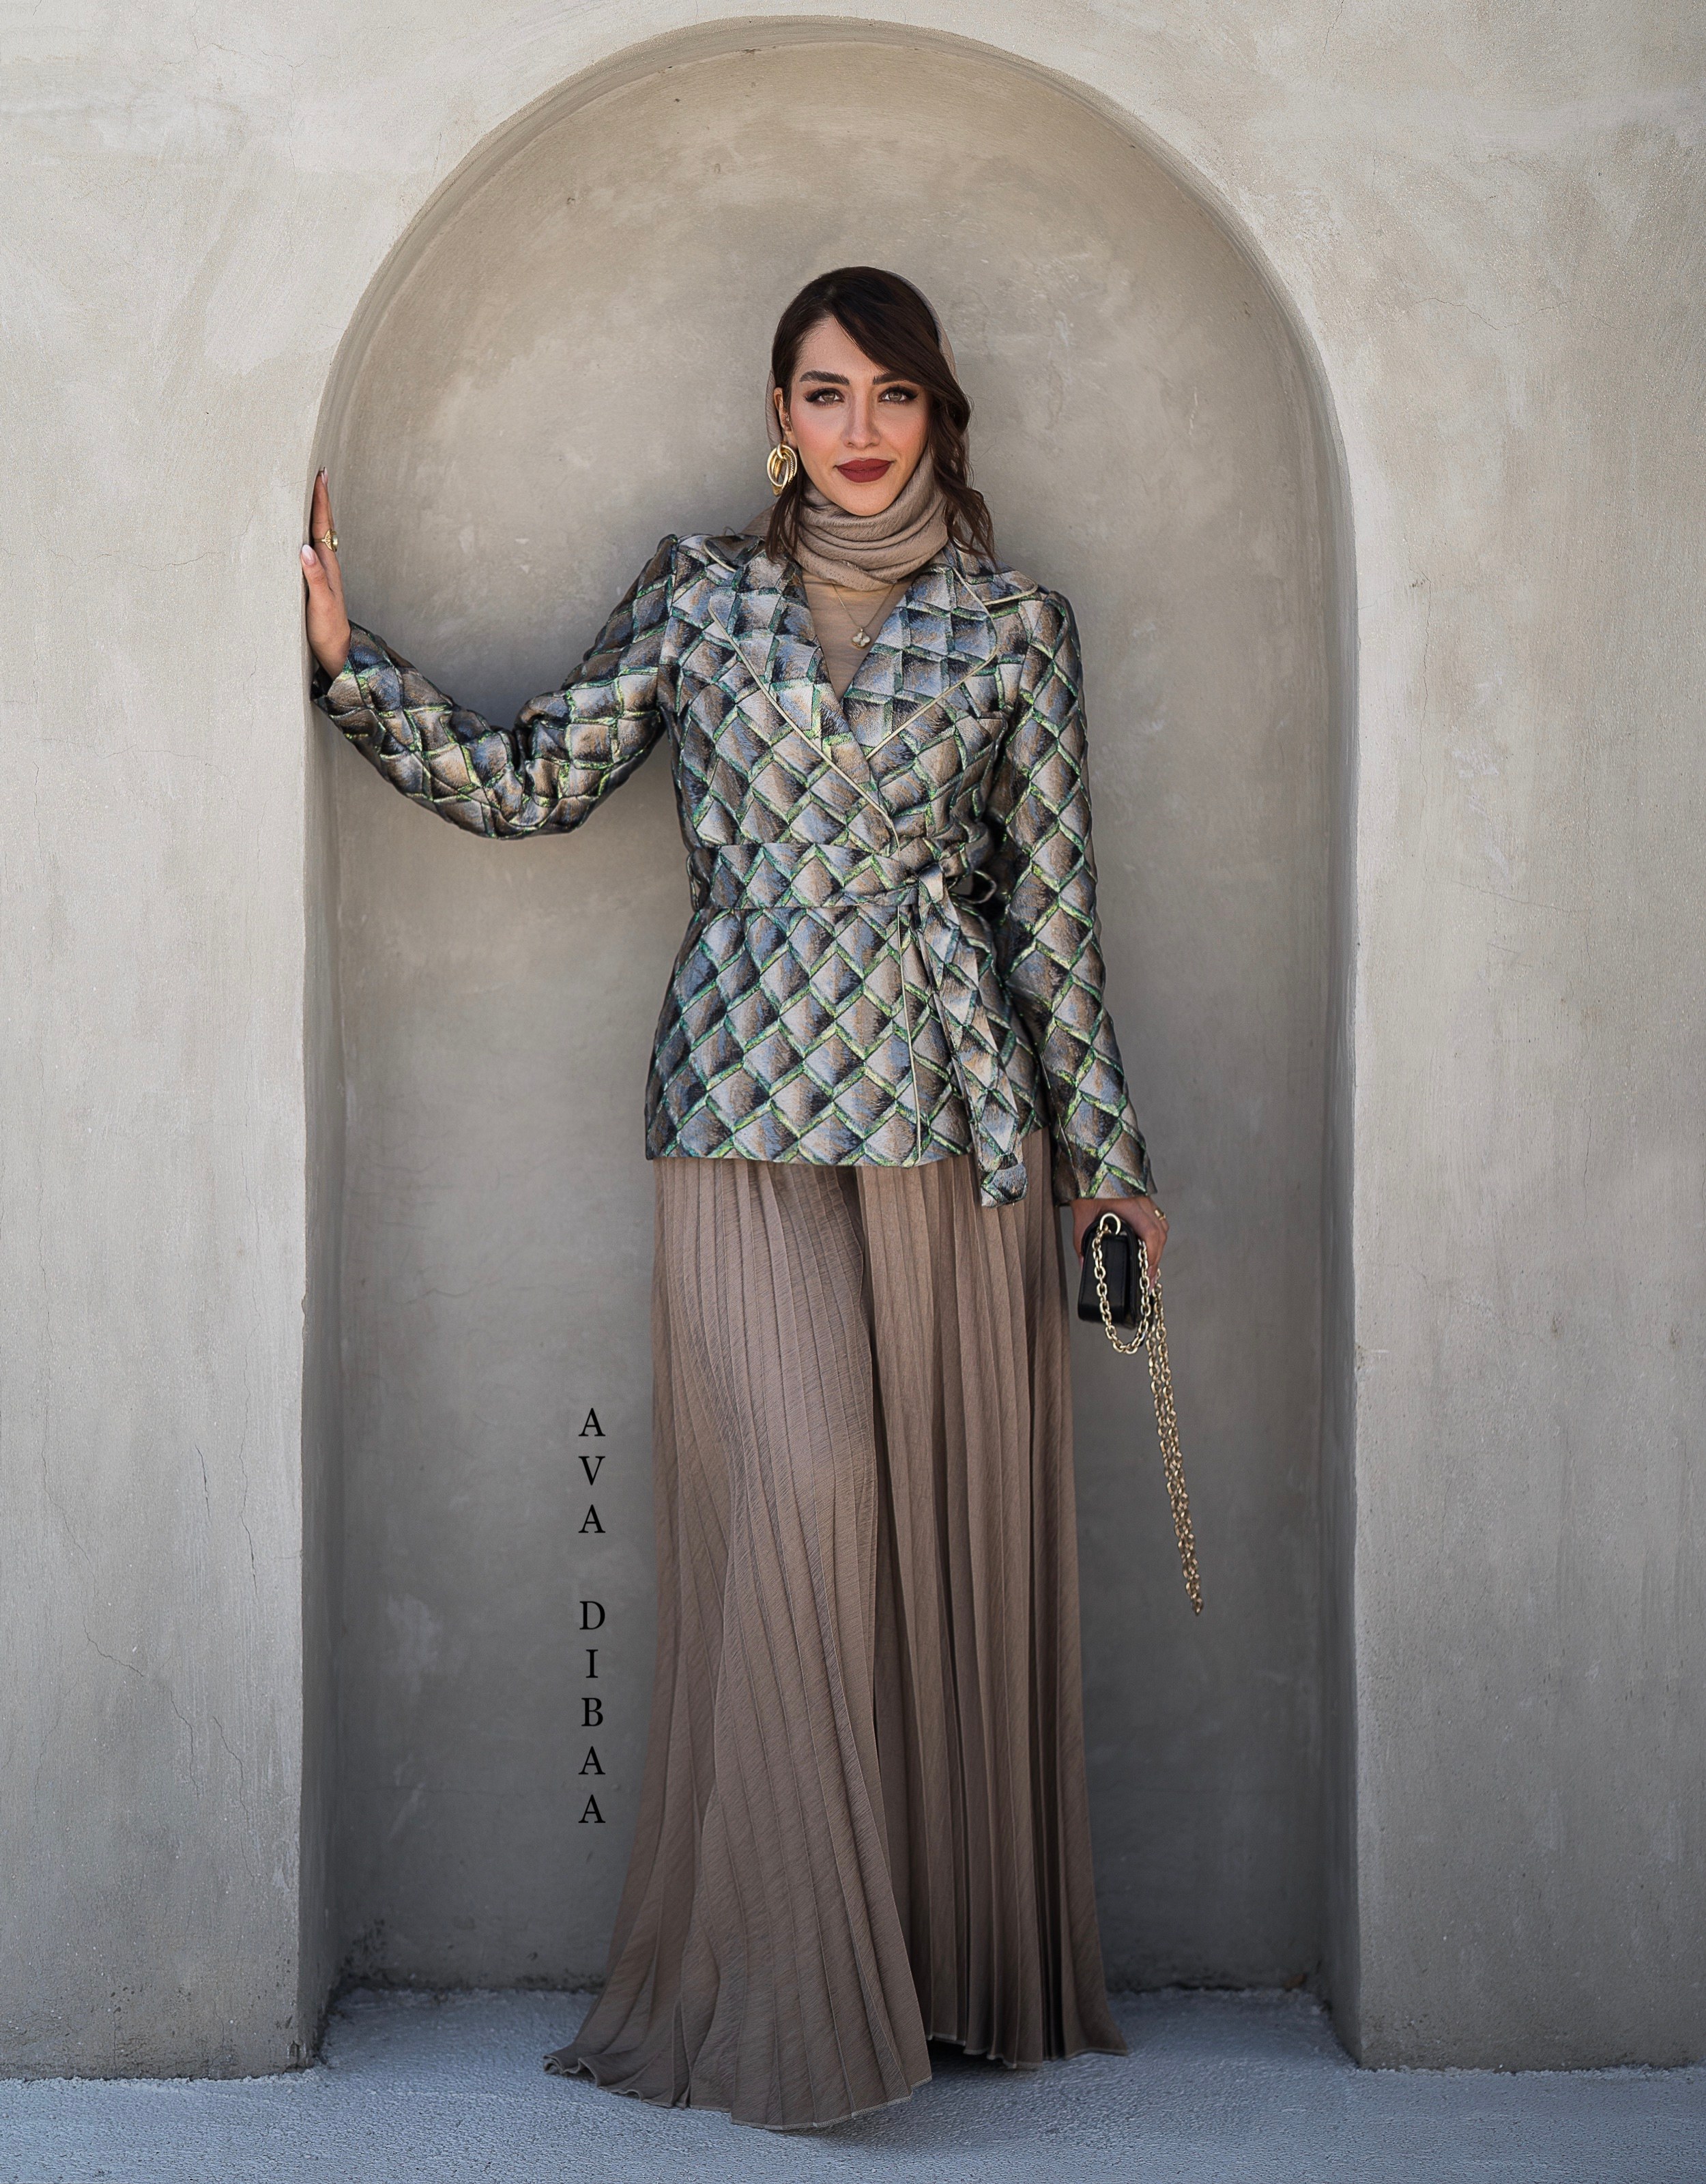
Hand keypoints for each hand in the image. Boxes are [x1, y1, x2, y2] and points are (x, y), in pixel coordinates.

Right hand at [300, 470, 350, 679]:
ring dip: (313, 512)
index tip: (319, 475)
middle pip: (321, 523)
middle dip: (318, 497)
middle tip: (315, 471)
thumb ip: (314, 577)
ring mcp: (321, 571)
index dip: (320, 500)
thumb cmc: (328, 629)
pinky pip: (310, 547)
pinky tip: (300, 529)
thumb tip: (304, 548)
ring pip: (317, 534)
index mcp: (327, 564)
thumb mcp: (321, 603)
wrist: (336, 651)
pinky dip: (305, 532)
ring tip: (308, 491)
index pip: (323, 525)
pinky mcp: (315, 580)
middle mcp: (326, 564)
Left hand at [1072, 1194, 1168, 1281]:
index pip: (1150, 1232)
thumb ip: (1082, 1241)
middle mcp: (1142, 1202)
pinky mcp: (1144, 1199)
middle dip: (1156, 1258)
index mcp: (1129, 1205)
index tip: (1147, 1272)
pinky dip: (1157, 1235)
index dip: (1152, 1255)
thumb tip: (1084, 1264)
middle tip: (1149, 1278)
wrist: (1092, 1162)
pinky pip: (1158, 1219)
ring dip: (1158, 1247)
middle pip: (1160, 1233)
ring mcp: (1145, 1199)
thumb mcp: (1081, 1215)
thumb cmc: (1087, 1185)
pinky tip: (1150, 1246)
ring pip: (1162, 1226)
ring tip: (1150, 1266)